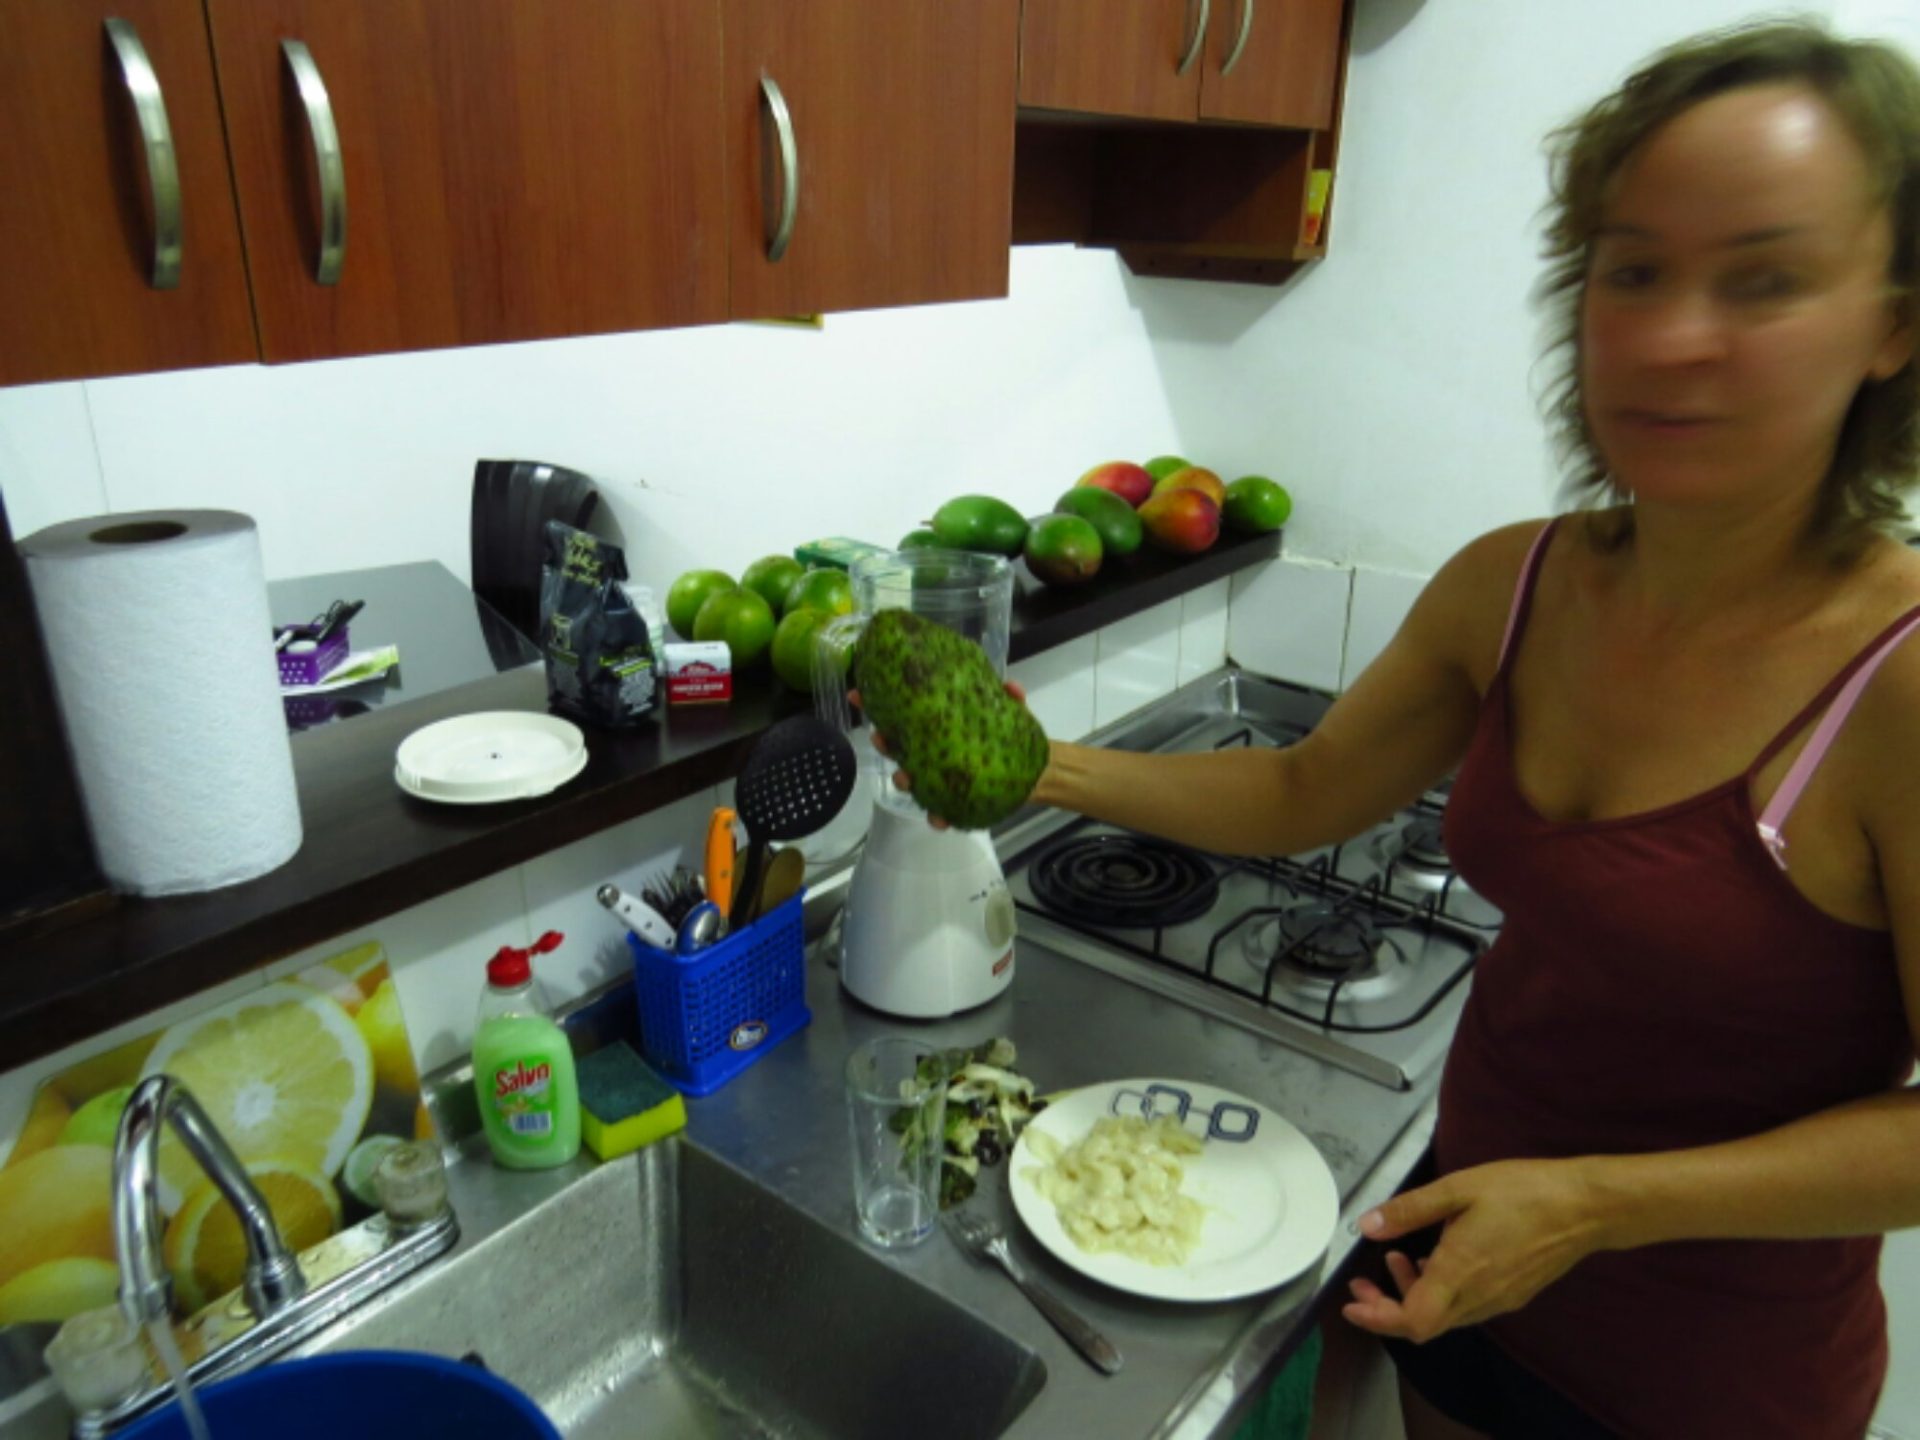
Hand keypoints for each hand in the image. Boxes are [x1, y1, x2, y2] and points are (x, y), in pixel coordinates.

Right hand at [847, 680, 1028, 829]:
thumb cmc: (1009, 736)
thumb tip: (1010, 686)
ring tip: (905, 777)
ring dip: (904, 779)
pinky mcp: (957, 801)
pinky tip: (939, 819)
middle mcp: (932, 752)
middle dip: (885, 744)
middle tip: (880, 738)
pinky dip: (939, 817)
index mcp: (937, 727)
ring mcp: (941, 778)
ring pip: (914, 780)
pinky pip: (943, 812)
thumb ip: (1011, 699)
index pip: (903, 714)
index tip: (858, 695)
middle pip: (899, 748)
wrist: (1032, 772)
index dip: (877, 705)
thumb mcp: (1011, 713)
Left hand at [1340, 1158, 1610, 1343]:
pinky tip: (1434, 1260)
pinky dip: (1439, 1292)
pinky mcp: (1514, 1294)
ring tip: (1396, 1258)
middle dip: (1385, 1307)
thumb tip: (1367, 1226)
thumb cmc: (1522, 1192)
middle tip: (1362, 1281)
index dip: (1377, 1319)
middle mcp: (1479, 1296)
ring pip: (1445, 1316)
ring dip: (1413, 1296)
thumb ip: (1410, 1210)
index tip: (1352, 1303)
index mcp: (1461, 1272)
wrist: (1585, 1207)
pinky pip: (1466, 1307)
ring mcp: (1499, 1300)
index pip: (1413, 1321)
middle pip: (1424, 1324)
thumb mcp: (1458, 1188)